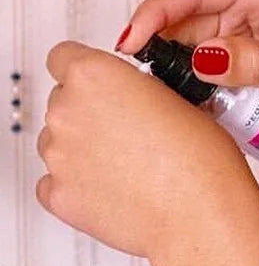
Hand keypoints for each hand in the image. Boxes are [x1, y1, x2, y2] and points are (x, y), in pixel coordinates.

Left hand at [36, 41, 258, 258]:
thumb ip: (135, 87)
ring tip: (127, 156)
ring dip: (84, 142)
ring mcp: (57, 157)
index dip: (84, 65)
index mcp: (93, 75)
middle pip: (63, 98)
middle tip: (129, 121)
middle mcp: (67, 112)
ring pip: (58, 138)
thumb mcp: (176, 94)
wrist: (198, 210)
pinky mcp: (57, 196)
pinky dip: (77, 178)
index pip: (62, 55)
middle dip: (91, 106)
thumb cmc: (198, 153)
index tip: (101, 78)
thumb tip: (130, 94)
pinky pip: (54, 179)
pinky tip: (114, 180)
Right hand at [117, 0, 258, 121]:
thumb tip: (204, 58)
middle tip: (143, 86)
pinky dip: (195, 81)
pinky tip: (189, 103)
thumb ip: (257, 62)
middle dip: (162, 47)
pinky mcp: (246, 50)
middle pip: (186, 17)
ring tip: (165, 99)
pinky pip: (207, 62)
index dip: (156, 12)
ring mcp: (246, 25)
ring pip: (193, 43)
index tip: (129, 45)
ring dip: (178, 68)